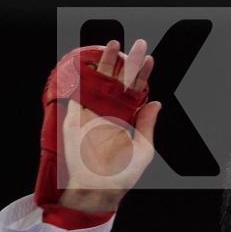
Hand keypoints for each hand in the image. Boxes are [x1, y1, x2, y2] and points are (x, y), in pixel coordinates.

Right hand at [57, 39, 160, 211]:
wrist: (97, 187)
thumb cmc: (123, 174)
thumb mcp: (144, 150)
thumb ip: (148, 125)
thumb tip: (155, 102)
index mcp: (128, 118)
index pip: (136, 90)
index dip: (143, 75)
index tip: (149, 59)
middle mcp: (111, 110)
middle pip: (119, 80)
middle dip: (127, 61)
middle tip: (136, 44)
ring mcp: (93, 110)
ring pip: (99, 80)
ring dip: (105, 63)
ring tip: (114, 45)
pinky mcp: (75, 115)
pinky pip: (76, 91)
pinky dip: (80, 75)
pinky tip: (87, 60)